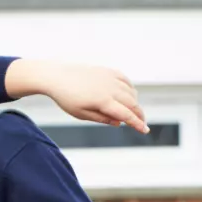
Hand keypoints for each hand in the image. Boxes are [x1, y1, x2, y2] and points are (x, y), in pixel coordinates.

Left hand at [14, 61, 148, 133]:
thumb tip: (119, 123)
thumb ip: (101, 119)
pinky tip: (128, 95)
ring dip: (134, 102)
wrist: (56, 77)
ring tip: (131, 111)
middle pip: (133, 104)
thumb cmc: (66, 98)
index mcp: (103, 101)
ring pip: (131, 92)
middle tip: (141, 124)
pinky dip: (130, 88)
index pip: (126, 115)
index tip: (145, 131)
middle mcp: (110, 88)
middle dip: (139, 115)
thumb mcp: (80, 114)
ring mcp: (110, 78)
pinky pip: (126, 80)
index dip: (137, 124)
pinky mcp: (108, 71)